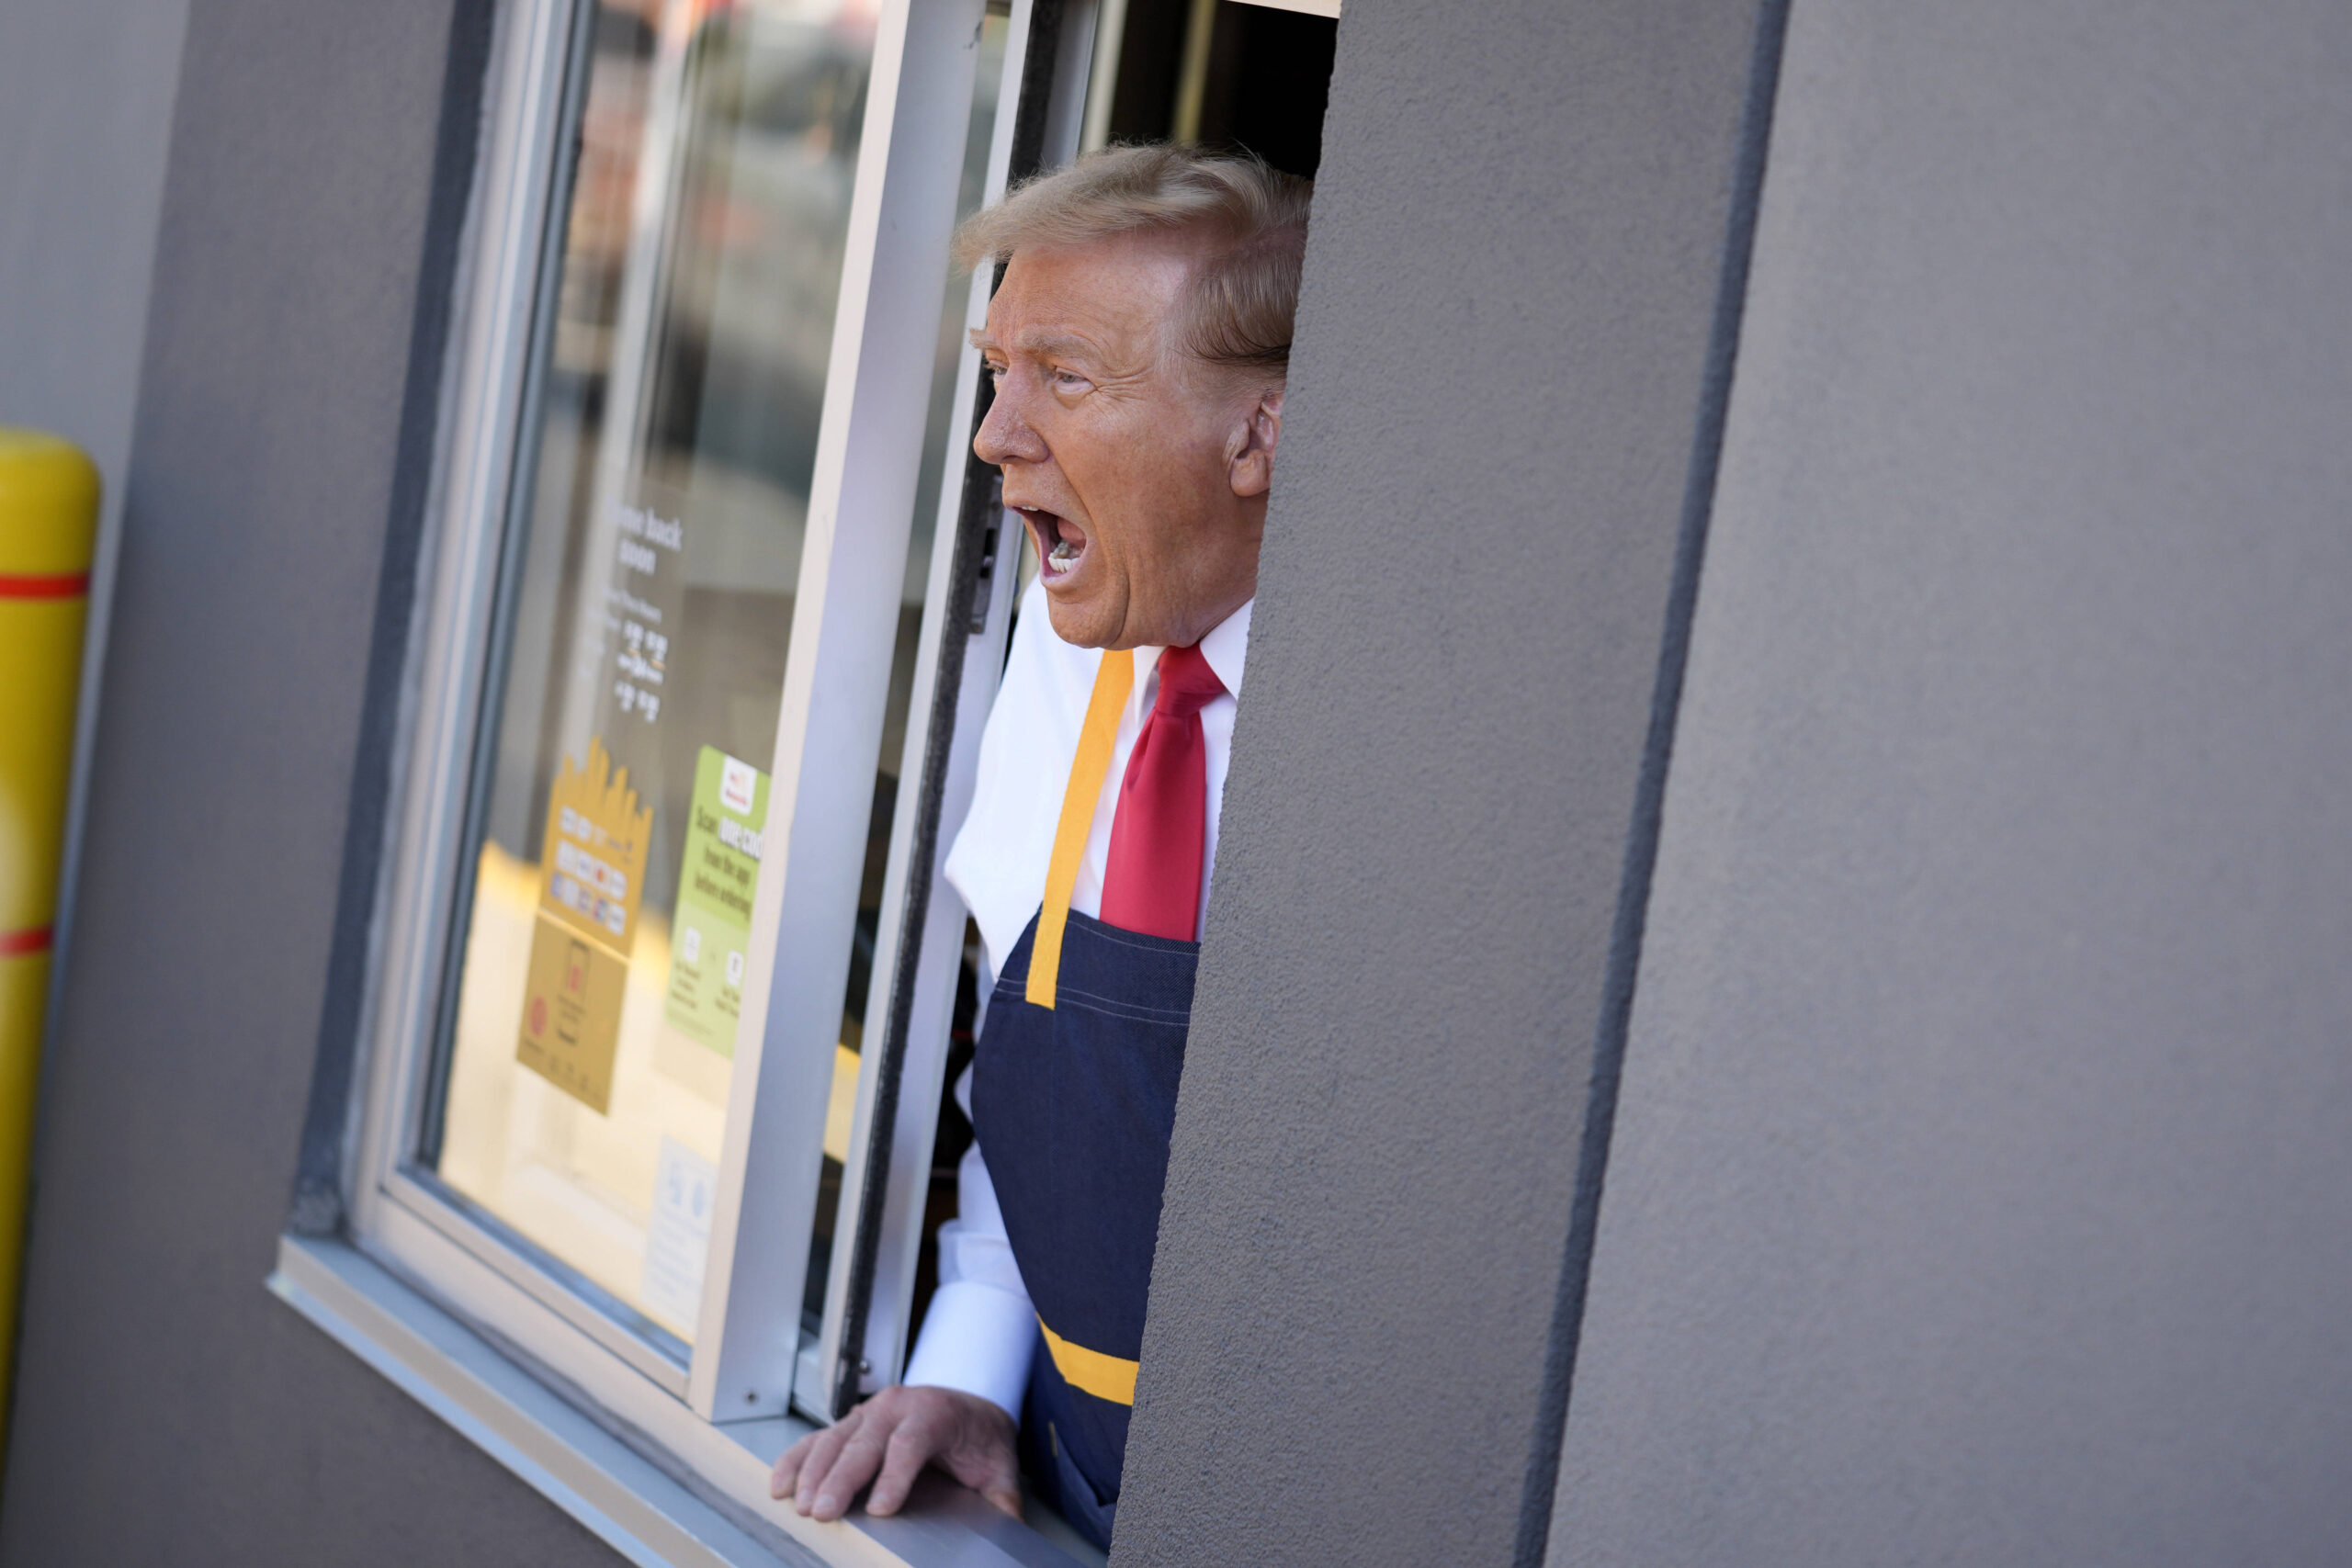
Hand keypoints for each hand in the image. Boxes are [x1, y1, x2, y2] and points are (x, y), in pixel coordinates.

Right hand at [770, 1384, 1020, 1522]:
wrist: (968, 1406)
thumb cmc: (979, 1438)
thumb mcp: (1000, 1467)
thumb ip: (1004, 1499)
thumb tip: (1010, 1528)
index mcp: (935, 1413)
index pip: (911, 1443)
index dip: (894, 1476)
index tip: (883, 1508)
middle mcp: (897, 1407)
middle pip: (864, 1443)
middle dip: (841, 1479)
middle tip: (823, 1513)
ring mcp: (868, 1413)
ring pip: (834, 1440)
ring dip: (812, 1473)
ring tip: (798, 1505)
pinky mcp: (850, 1424)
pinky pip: (816, 1440)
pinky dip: (795, 1460)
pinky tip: (780, 1484)